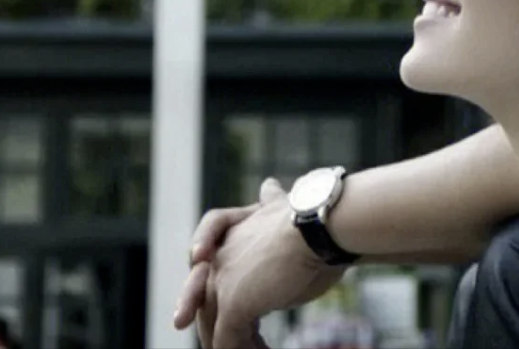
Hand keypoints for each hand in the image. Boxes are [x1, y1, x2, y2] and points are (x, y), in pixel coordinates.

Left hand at [175, 178, 346, 348]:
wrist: (317, 225)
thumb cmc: (311, 219)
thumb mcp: (284, 210)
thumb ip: (270, 203)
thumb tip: (269, 184)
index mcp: (232, 231)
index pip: (204, 255)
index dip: (201, 279)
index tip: (201, 299)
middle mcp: (221, 254)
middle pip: (201, 294)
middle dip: (207, 321)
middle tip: (218, 343)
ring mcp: (223, 281)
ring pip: (213, 323)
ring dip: (229, 343)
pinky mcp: (233, 304)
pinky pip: (228, 341)